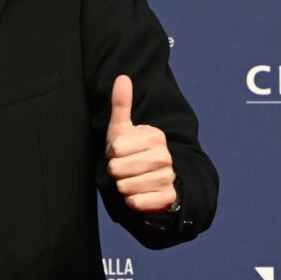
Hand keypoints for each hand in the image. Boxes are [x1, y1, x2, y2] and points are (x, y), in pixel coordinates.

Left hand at [105, 76, 176, 212]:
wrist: (152, 180)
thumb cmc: (132, 151)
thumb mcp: (123, 128)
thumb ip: (121, 104)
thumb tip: (122, 77)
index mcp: (154, 136)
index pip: (116, 148)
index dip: (112, 152)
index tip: (120, 151)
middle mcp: (165, 156)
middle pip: (117, 169)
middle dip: (115, 170)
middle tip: (125, 167)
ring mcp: (168, 177)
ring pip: (125, 187)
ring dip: (122, 186)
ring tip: (132, 179)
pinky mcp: (168, 198)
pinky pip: (136, 203)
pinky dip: (132, 201)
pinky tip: (138, 193)